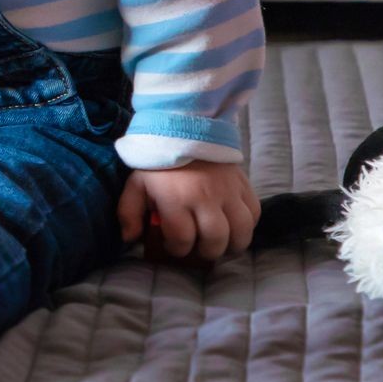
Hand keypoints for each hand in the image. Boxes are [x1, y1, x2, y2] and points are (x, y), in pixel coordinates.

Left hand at [117, 162, 258, 262]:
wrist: (184, 128)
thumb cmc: (158, 162)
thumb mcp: (136, 184)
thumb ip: (129, 212)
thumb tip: (130, 238)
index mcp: (176, 199)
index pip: (182, 239)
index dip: (177, 250)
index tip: (174, 246)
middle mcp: (205, 198)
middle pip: (216, 240)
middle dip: (207, 252)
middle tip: (200, 250)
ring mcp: (228, 191)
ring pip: (241, 231)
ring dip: (233, 245)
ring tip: (222, 245)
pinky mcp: (243, 183)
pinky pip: (254, 212)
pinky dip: (247, 225)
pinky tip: (234, 226)